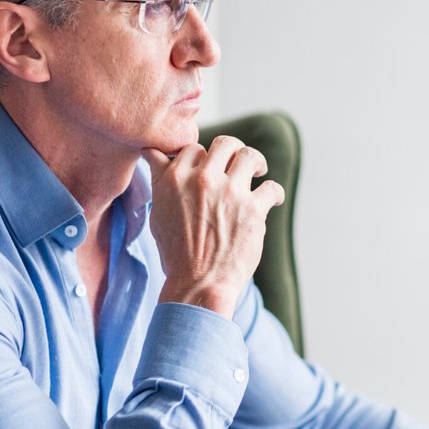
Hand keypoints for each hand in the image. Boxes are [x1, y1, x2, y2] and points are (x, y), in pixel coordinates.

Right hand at [144, 136, 284, 317]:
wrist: (198, 284)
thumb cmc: (176, 252)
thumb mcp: (158, 211)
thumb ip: (160, 178)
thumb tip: (152, 152)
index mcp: (176, 178)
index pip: (194, 148)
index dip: (203, 157)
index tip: (210, 168)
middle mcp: (203, 180)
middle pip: (225, 144)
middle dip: (232, 151)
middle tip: (239, 163)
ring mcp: (230, 193)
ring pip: (250, 156)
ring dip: (256, 162)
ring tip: (258, 171)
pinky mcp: (253, 210)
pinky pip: (271, 188)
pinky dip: (275, 193)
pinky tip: (272, 199)